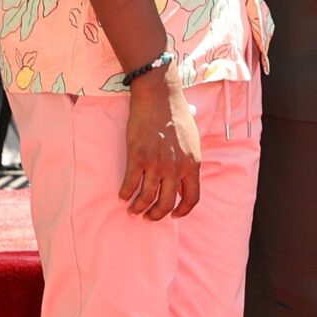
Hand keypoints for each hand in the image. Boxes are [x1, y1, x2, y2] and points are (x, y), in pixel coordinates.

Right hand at [118, 75, 201, 218]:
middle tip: (148, 217)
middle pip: (166, 204)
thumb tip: (186, 173)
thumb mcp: (194, 141)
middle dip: (156, 215)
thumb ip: (190, 160)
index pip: (192, 198)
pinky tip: (123, 195)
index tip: (174, 215)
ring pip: (146, 198)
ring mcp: (156, 164)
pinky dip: (125, 193)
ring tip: (133, 210)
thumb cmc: (177, 116)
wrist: (159, 99)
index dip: (182, 211)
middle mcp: (176, 168)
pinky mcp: (138, 158)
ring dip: (138, 208)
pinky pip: (130, 184)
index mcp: (192, 165)